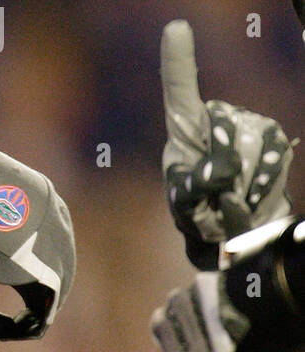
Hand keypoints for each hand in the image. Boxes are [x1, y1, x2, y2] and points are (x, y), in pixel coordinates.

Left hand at [160, 20, 292, 267]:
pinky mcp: (272, 135)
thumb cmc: (200, 212)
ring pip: (248, 149)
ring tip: (230, 198)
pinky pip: (269, 159)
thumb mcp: (185, 206)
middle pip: (221, 130)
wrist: (233, 225)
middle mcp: (217, 117)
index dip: (177, 61)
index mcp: (185, 129)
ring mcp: (248, 122)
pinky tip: (249, 194)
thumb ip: (195, 188)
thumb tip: (222, 169)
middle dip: (219, 171)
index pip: (179, 92)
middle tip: (214, 197)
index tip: (175, 28)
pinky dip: (258, 186)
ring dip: (240, 184)